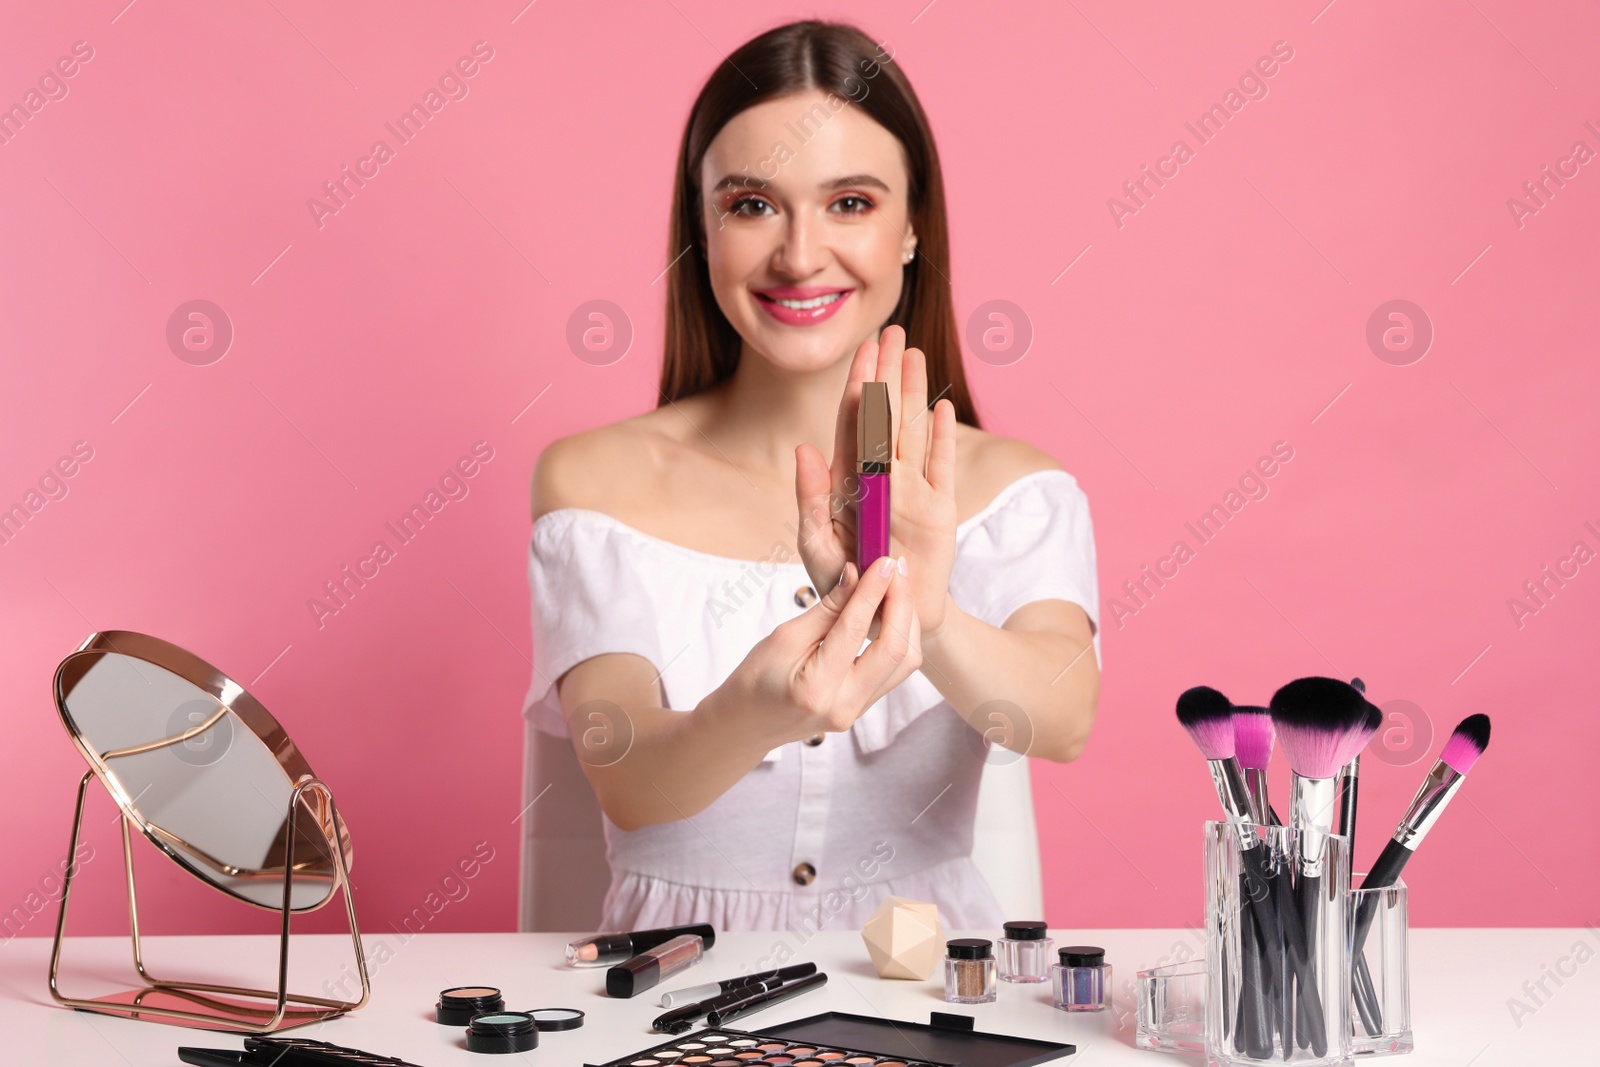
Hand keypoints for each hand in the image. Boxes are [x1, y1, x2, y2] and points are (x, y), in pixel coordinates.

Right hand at [718, 555, 921, 741]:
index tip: (883, 562)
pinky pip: (896, 670)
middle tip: (896, 568)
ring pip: (905, 662)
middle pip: (896, 651)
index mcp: (816, 688)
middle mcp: (845, 705)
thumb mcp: (784, 637)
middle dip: (902, 603)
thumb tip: (855, 574)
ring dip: (906, 621)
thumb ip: (826, 609)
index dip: (872, 591)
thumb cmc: (756, 678)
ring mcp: (859, 710)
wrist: (748, 723)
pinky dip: (899, 637)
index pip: (854, 631)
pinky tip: (891, 612)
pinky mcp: (866, 706)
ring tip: (895, 587)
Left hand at [795, 324, 957, 638]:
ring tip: (914, 352)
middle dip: (886, 372)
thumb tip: (804, 449)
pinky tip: (941, 405)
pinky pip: (941, 466)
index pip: (852, 423)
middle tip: (892, 329)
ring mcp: (912, 490)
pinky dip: (941, 436)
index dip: (857, 384)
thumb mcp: (818, 548)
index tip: (861, 347)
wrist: (888, 620)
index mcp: (847, 482)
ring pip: (913, 430)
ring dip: (914, 392)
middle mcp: (881, 478)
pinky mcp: (940, 510)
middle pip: (885, 415)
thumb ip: (810, 500)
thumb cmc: (846, 588)